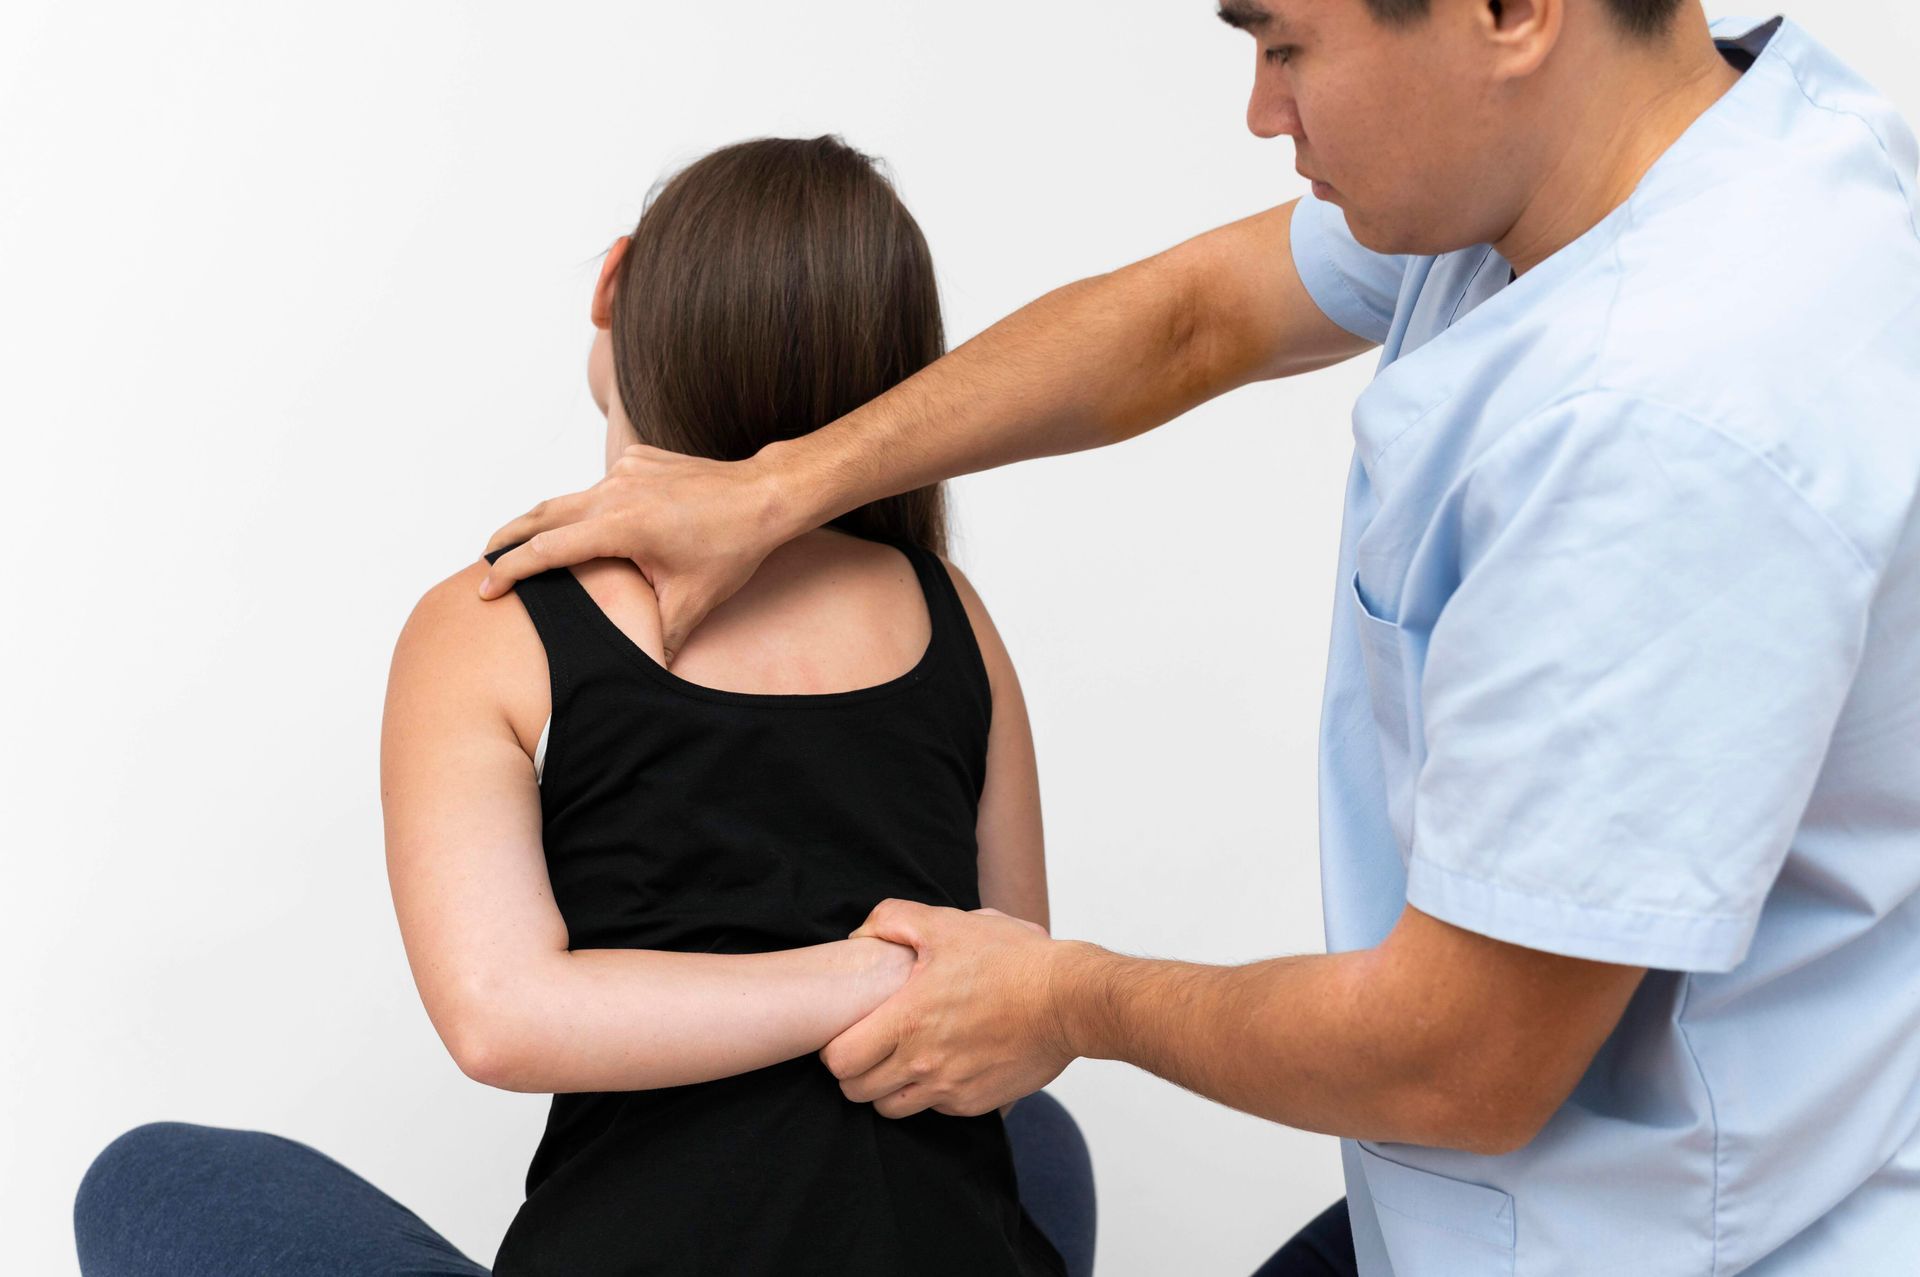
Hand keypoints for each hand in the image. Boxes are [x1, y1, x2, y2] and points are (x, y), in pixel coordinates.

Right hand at [479, 442, 796, 663]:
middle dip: (507, 538)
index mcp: (620, 525)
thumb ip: (657, 639)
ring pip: (571, 497)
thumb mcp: (692, 603)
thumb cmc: (732, 548)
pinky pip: (602, 484)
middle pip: (542, 514)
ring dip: (546, 521)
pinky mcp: (639, 459)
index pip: (546, 550)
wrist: (766, 496)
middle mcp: (616, 491)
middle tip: (482, 562)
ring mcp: (627, 470)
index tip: (484, 588)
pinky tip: (590, 526)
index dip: (509, 571)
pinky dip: (588, 506)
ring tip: (523, 546)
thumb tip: (642, 677)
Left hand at [820, 902, 1077, 1118]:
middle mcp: (922, 1063)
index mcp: (907, 1021)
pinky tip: (941, 1064)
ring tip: (901, 1059)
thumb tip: (860, 936)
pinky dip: (928, 1093)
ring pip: (891, 1109)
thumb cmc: (1012, 960)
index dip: (834, 1047)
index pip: (839, 1060)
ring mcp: (949, 1088)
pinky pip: (933, 1109)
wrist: (1068, 1000)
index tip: (848, 1031)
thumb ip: (893, 920)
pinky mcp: (975, 1102)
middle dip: (854, 1072)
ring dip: (887, 1088)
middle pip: (857, 1091)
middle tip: (869, 1047)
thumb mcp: (948, 923)